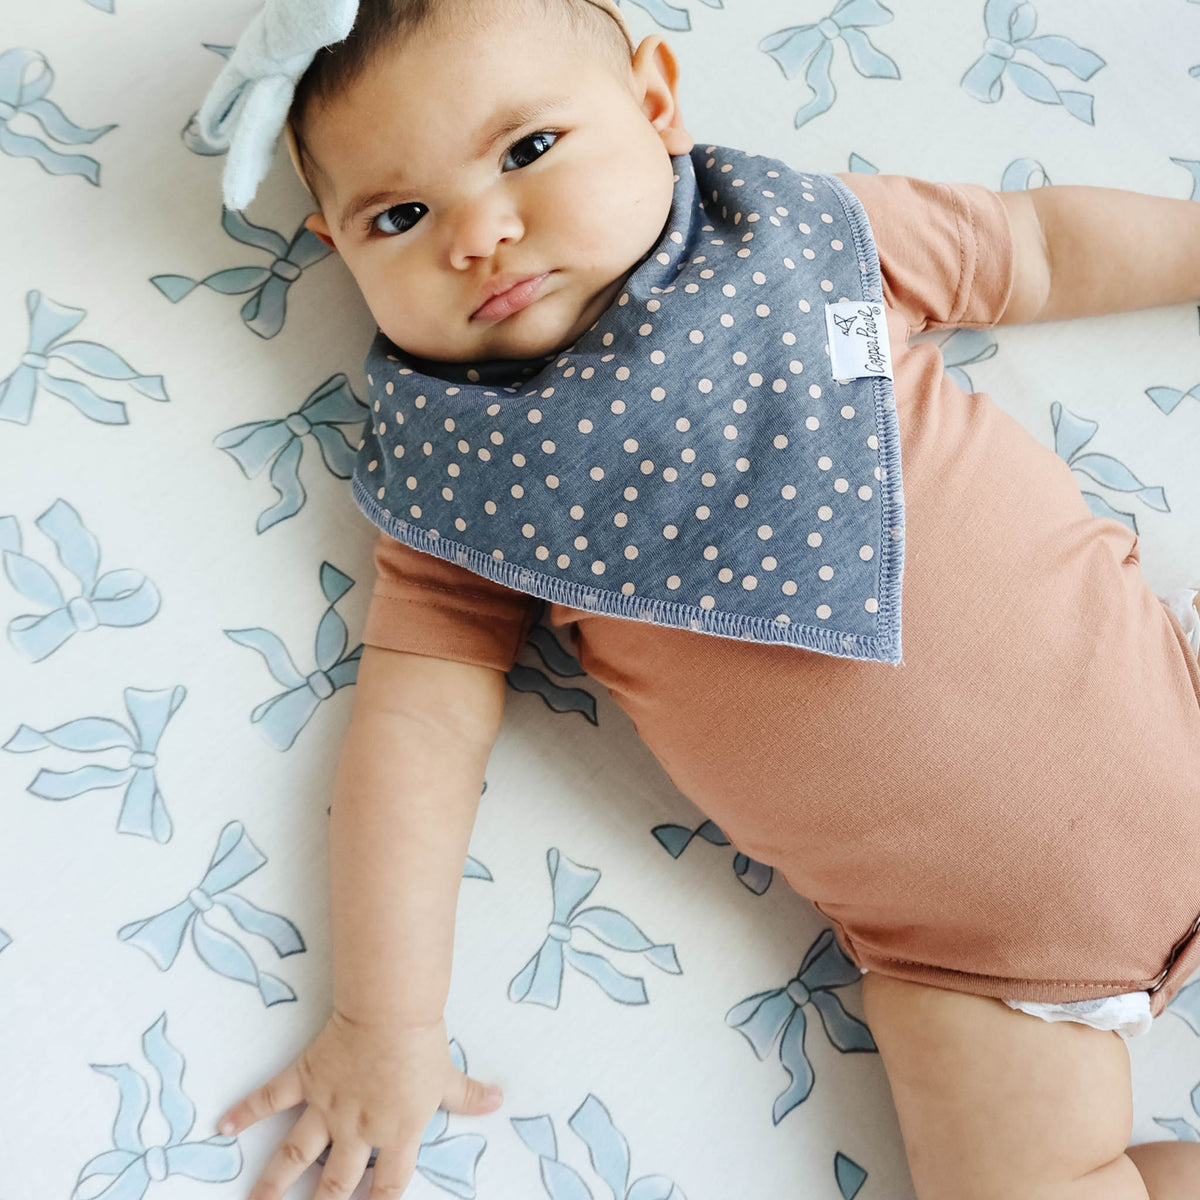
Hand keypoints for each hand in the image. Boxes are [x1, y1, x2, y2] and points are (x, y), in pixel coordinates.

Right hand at [216, 1010, 503, 1198]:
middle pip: (334, 1182)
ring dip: (273, 1182)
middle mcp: (357, 1130)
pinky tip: (223, 1126)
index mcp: (396, 1133)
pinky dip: (246, 1111)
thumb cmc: (422, 1043)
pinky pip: (271, 1098)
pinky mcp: (306, 1079)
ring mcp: (327, 1108)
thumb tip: (499, 1100)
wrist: (390, 1011)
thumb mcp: (448, 1076)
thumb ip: (468, 1095)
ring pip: (295, 1156)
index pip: (386, 1186)